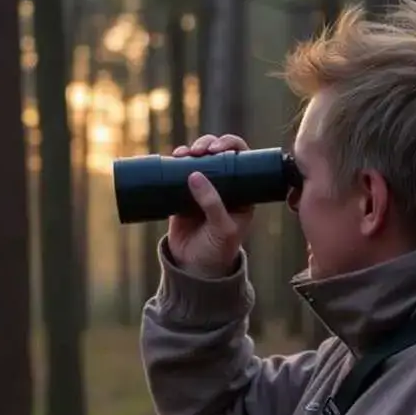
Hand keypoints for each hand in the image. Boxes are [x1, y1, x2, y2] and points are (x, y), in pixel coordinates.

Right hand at [167, 134, 254, 278]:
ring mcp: (203, 189)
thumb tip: (195, 174)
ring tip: (183, 154)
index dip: (231, 146)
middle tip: (199, 150)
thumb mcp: (222, 228)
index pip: (241, 159)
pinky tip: (173, 158)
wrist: (195, 269)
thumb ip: (212, 203)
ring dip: (191, 150)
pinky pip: (179, 173)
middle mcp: (224, 186)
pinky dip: (175, 164)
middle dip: (208, 145)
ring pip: (198, 160)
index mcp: (242, 191)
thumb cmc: (218, 251)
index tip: (218, 147)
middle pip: (218, 154)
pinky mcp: (183, 195)